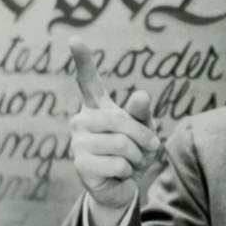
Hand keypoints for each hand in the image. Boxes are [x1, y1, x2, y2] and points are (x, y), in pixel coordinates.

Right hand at [69, 37, 161, 225]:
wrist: (121, 186)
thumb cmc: (133, 152)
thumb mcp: (144, 130)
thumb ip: (142, 114)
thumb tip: (141, 96)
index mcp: (96, 107)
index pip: (88, 80)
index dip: (82, 60)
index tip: (75, 39)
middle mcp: (82, 121)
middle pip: (121, 120)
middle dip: (144, 137)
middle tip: (149, 148)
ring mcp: (77, 142)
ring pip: (121, 144)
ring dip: (137, 157)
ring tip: (131, 162)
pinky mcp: (80, 164)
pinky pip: (118, 164)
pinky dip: (128, 172)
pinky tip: (119, 174)